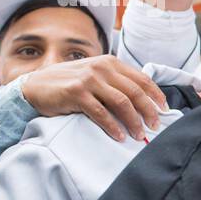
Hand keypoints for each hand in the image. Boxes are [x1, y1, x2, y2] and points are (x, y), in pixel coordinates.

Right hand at [21, 55, 166, 141]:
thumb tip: (144, 100)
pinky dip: (112, 126)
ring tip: (139, 135)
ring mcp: (88, 80)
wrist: (35, 86)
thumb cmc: (69, 83)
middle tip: (155, 126)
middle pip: (135, 92)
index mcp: (110, 63)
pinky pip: (100, 113)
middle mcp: (101, 68)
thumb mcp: (95, 76)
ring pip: (121, 103)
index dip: (156, 96)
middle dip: (149, 111)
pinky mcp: (76, 93)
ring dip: (133, 121)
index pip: (141, 79)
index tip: (165, 110)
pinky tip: (119, 136)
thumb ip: (115, 82)